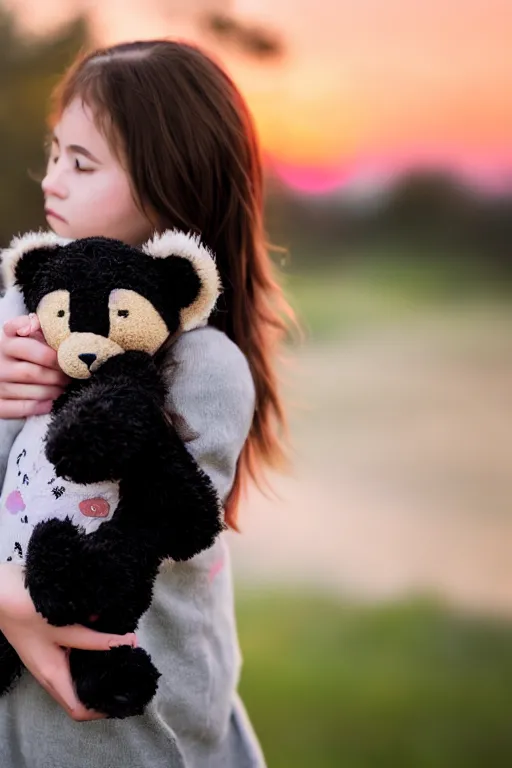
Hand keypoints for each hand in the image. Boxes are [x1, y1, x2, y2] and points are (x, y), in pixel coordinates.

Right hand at [0, 314, 68, 417]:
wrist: (1, 364)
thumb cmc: (22, 348)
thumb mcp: (26, 332)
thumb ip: (35, 324)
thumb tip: (36, 322)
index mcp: (6, 342)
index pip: (35, 351)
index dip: (56, 358)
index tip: (68, 360)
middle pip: (35, 373)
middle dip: (58, 377)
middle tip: (70, 377)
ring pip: (32, 393)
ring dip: (54, 392)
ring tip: (64, 388)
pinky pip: (20, 410)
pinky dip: (39, 407)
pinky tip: (51, 403)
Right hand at [0, 563, 136, 720]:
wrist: (2, 595)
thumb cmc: (29, 612)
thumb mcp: (66, 627)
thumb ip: (96, 638)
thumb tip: (128, 642)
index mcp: (52, 675)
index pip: (78, 710)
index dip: (100, 711)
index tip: (123, 698)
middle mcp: (48, 675)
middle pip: (76, 699)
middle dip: (101, 693)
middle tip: (126, 677)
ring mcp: (45, 663)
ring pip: (73, 681)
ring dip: (93, 675)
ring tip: (118, 661)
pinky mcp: (45, 651)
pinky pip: (68, 665)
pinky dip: (85, 660)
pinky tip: (100, 643)